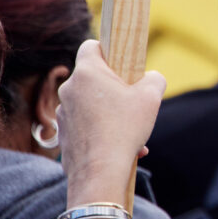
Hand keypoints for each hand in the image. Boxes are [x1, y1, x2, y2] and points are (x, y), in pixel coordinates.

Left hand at [56, 39, 163, 208]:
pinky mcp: (63, 134)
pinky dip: (101, 131)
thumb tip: (150, 78)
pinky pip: (85, 125)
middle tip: (133, 102)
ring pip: (90, 104)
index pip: (91, 46)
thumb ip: (154, 78)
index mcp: (88, 73)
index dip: (108, 50)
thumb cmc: (124, 129)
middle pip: (93, 78)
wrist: (99, 173)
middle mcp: (69, 90)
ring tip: (131, 131)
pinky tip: (120, 146)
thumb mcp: (151, 97)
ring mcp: (63, 113)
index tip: (123, 63)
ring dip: (110, 112)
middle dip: (114, 88)